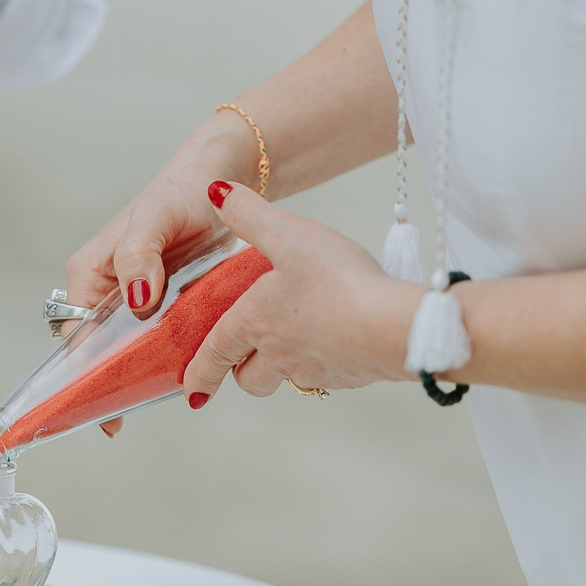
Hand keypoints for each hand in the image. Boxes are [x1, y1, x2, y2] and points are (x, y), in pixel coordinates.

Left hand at [181, 181, 416, 400]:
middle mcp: (280, 355)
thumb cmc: (338, 282)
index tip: (191, 392)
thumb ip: (250, 216)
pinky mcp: (349, 377)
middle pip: (250, 379)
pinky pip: (327, 375)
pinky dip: (323, 362)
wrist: (394, 327)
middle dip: (242, 372)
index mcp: (256, 322)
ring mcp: (316, 370)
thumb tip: (215, 194)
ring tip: (294, 343)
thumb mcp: (289, 236)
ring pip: (287, 380)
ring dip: (282, 368)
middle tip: (243, 361)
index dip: (200, 373)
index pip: (216, 354)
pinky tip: (339, 338)